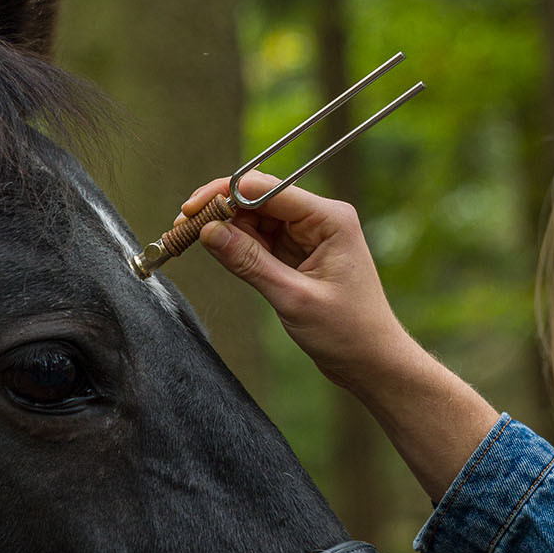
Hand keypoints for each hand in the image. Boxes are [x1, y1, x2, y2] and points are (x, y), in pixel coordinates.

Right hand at [181, 172, 412, 391]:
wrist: (372, 362)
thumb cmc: (348, 332)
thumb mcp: (293, 297)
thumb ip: (249, 262)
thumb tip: (209, 231)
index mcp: (329, 219)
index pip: (268, 190)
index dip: (225, 195)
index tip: (191, 210)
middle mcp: (320, 220)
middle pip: (258, 200)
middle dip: (219, 210)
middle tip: (181, 225)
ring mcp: (309, 237)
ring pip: (256, 220)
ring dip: (223, 227)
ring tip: (188, 238)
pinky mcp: (299, 256)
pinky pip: (261, 241)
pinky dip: (236, 245)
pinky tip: (213, 249)